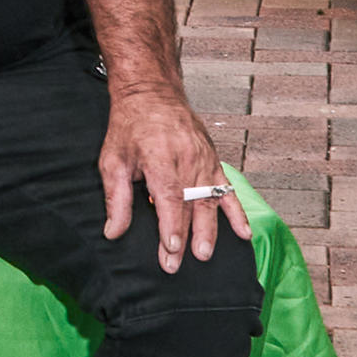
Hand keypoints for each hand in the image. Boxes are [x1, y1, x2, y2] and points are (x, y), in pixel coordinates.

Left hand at [97, 85, 251, 273]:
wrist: (151, 92)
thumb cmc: (129, 126)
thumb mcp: (112, 159)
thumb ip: (116, 197)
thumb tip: (113, 231)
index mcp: (159, 155)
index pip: (169, 196)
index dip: (171, 224)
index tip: (170, 248)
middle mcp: (185, 157)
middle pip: (189, 203)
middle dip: (185, 236)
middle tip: (178, 263)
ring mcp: (203, 158)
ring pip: (208, 199)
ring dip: (209, 230)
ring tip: (205, 254)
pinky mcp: (213, 159)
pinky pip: (227, 189)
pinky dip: (236, 212)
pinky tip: (243, 233)